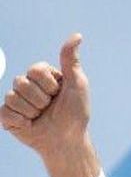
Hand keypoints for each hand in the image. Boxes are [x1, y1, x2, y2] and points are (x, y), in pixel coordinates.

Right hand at [2, 34, 99, 176]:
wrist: (68, 141)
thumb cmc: (75, 114)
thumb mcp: (77, 85)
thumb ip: (71, 60)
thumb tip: (77, 35)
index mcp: (41, 75)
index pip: (35, 70)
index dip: (49, 86)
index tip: (59, 95)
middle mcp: (26, 85)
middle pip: (22, 82)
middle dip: (41, 99)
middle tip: (50, 108)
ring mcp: (16, 100)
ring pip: (14, 97)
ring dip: (33, 111)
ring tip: (41, 117)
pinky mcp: (8, 116)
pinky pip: (6, 112)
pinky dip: (22, 121)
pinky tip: (31, 124)